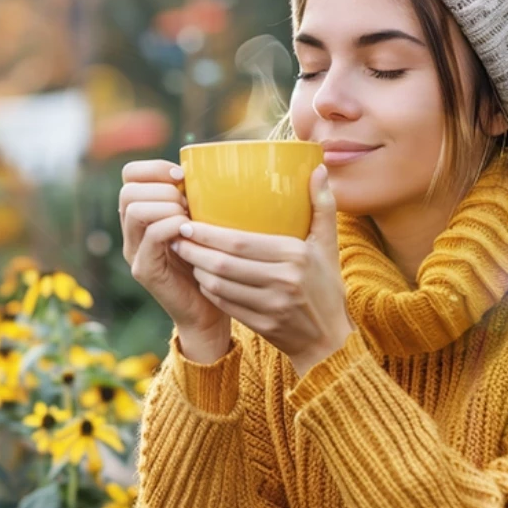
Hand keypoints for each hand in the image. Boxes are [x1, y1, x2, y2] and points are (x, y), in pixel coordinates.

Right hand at [119, 160, 230, 346]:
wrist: (210, 312)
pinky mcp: (145, 270)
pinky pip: (150, 236)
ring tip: (189, 218)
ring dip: (167, 205)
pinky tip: (190, 231)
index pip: (130, 176)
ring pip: (135, 209)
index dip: (155, 168)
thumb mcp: (203, 223)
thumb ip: (197, 200)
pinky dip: (171, 226)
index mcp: (143, 216)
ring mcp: (135, 252)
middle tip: (189, 203)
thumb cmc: (212, 263)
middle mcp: (132, 233)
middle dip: (162, 188)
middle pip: (129, 190)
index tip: (183, 177)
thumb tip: (212, 169)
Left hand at [171, 164, 354, 375]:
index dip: (209, 234)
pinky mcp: (262, 325)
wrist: (330, 338)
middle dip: (194, 250)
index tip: (187, 222)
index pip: (240, 242)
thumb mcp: (329, 244)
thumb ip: (323, 205)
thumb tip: (319, 169)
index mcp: (296, 256)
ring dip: (196, 270)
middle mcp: (283, 281)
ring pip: (219, 285)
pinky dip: (208, 290)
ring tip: (185, 254)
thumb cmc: (326, 285)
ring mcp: (271, 306)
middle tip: (177, 236)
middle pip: (224, 263)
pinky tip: (200, 278)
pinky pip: (224, 304)